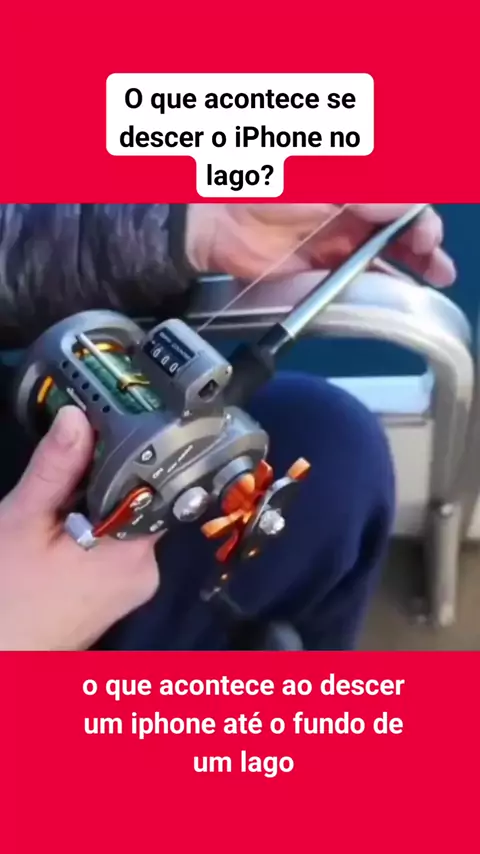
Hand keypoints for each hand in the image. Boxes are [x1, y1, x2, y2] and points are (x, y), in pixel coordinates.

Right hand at [0, 407, 158, 650]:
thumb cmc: (6, 600)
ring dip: (89, 513)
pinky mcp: (113, 597)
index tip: (104, 432)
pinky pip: (109, 551)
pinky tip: (55, 541)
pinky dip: (86, 537)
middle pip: (135, 504)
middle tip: (62, 482)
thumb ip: (55, 469)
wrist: (2, 660)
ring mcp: (130, 588)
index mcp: (136, 553)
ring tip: (52, 518)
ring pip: (119, 526)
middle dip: (99, 487)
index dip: (129, 456)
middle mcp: (146, 571)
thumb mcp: (24, 522)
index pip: (153, 486)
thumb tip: (77, 416)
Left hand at [186, 203, 455, 286]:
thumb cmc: (267, 183)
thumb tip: (414, 206)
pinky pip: (360, 273)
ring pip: (386, 250)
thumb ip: (373, 192)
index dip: (419, 218)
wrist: (216, 217)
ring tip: (435, 277)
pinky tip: (401, 290)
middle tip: (438, 266)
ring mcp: (337, 236)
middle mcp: (350, 206)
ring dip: (413, 262)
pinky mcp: (320, 265)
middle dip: (425, 242)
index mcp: (353, 178)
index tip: (425, 237)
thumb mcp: (327, 178)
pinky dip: (382, 281)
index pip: (402, 197)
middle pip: (400, 225)